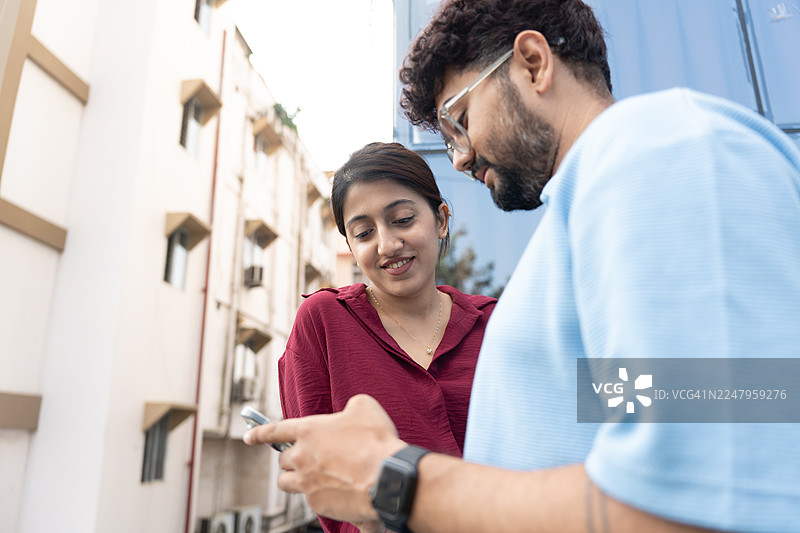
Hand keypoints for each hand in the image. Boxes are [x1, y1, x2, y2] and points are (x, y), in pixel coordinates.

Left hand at [243, 394, 405, 523]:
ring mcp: (308, 483)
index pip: (275, 430)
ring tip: (312, 477)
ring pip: (288, 483)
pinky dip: (322, 496)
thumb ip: (350, 406)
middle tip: (308, 457)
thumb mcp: (364, 407)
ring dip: (296, 479)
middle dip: (292, 458)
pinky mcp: (319, 504)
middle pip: (283, 460)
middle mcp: (302, 457)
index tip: (248, 437)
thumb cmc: (377, 441)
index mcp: (309, 430)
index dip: (260, 433)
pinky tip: (341, 492)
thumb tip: (350, 411)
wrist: (388, 477)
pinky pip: (312, 500)